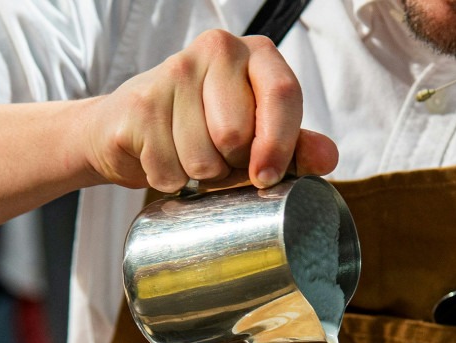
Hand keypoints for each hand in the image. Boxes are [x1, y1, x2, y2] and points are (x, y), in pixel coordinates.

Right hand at [77, 29, 337, 192]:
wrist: (127, 127)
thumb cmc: (202, 130)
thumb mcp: (257, 135)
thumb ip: (295, 146)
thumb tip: (328, 158)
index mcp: (255, 53)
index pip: (282, 94)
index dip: (278, 144)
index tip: (266, 177)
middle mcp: (216, 49)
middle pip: (236, 133)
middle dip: (230, 165)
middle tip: (219, 158)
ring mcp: (173, 71)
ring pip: (201, 158)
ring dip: (197, 177)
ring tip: (188, 156)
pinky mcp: (139, 103)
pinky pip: (167, 169)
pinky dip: (167, 180)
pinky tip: (162, 158)